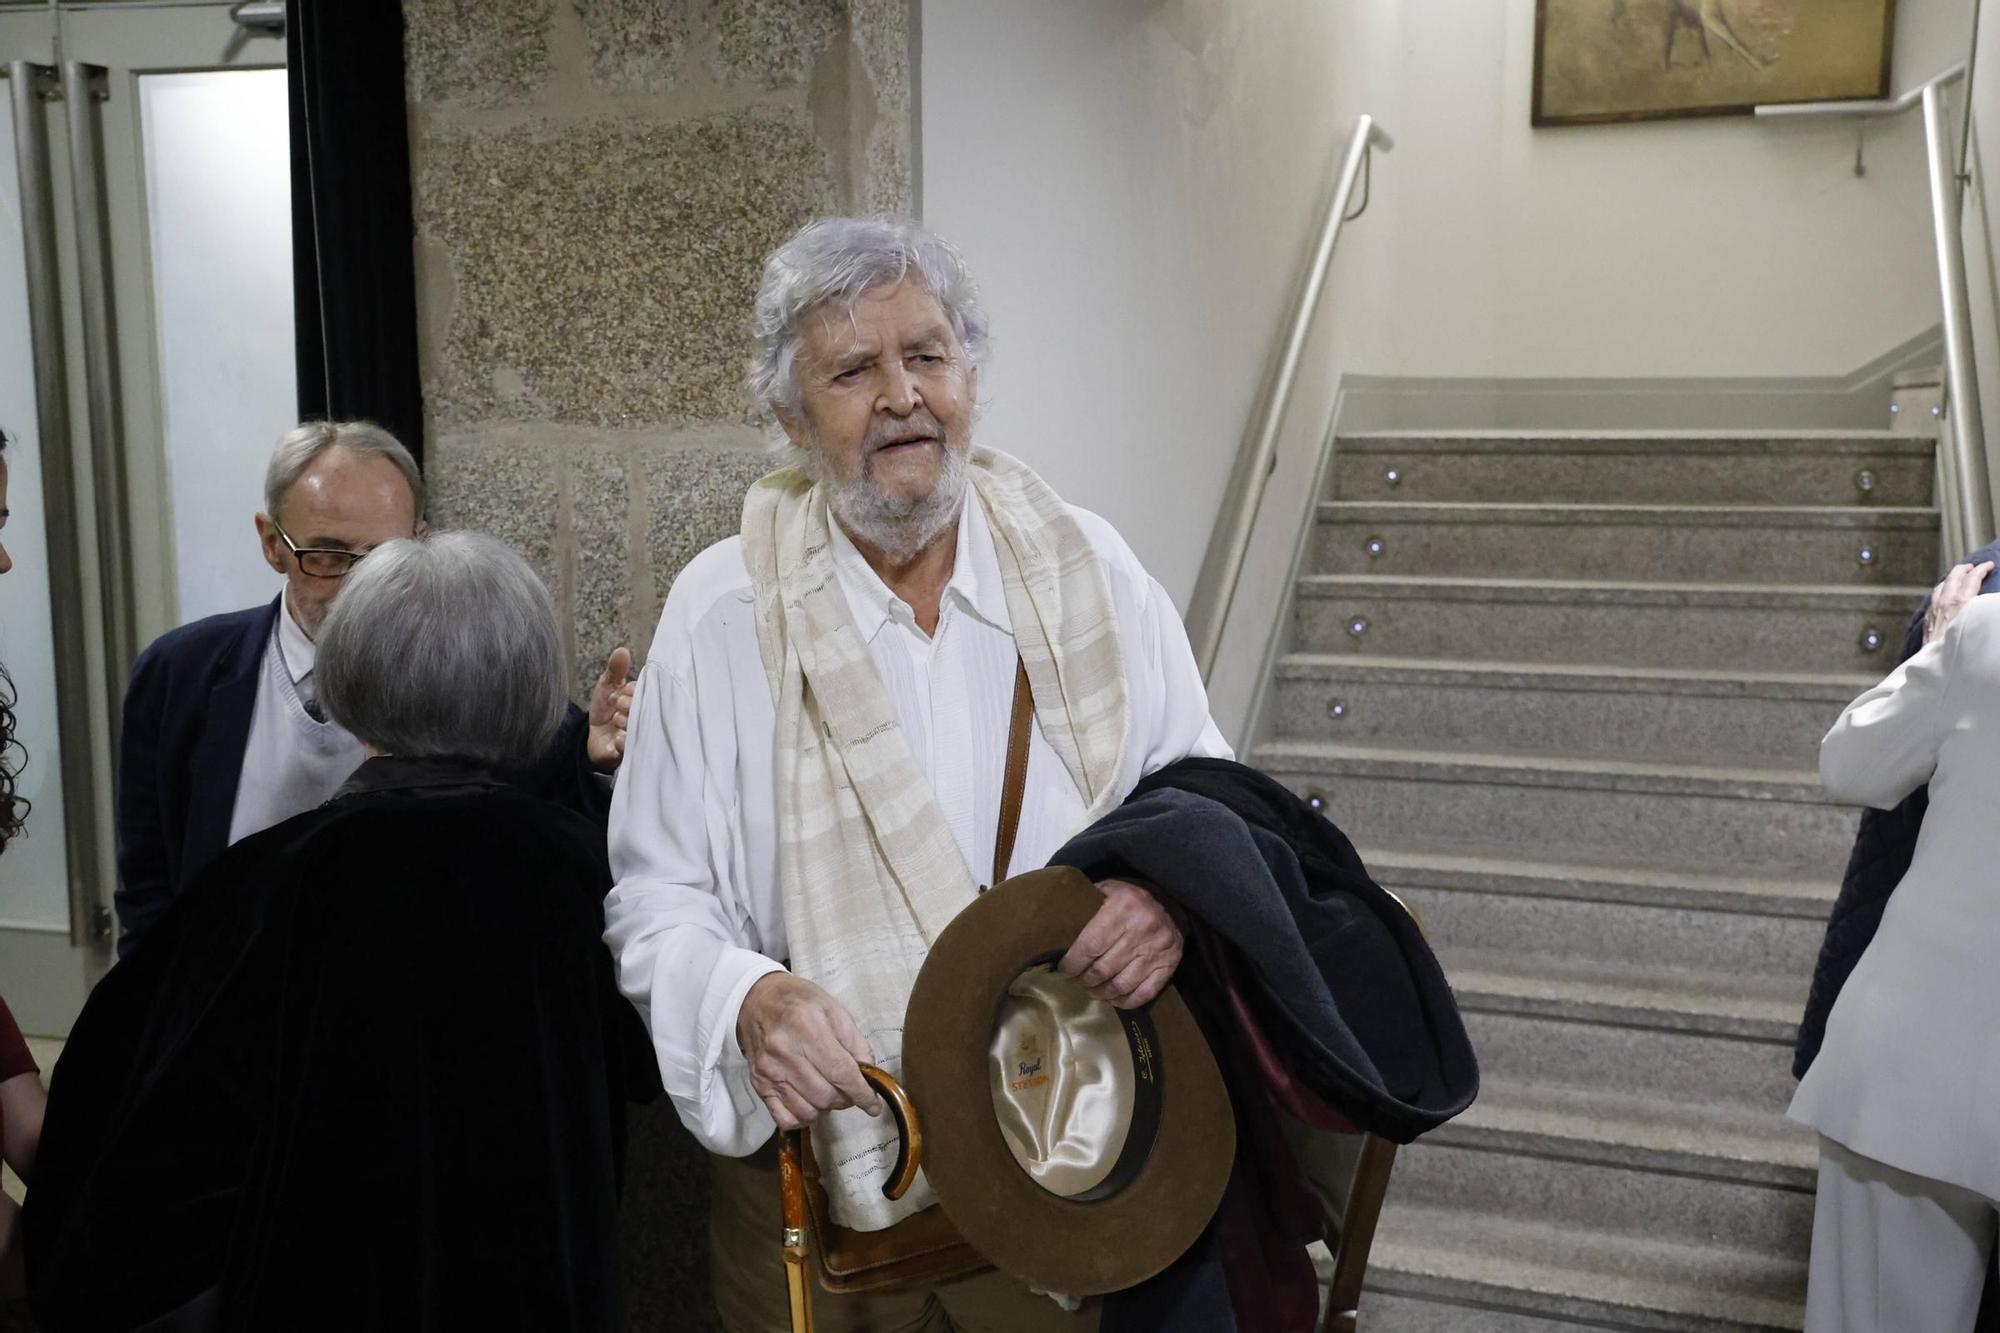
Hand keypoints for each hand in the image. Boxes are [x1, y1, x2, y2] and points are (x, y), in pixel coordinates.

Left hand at [587, 647, 634, 771]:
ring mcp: (639, 734)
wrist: (593, 738)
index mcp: (642, 699)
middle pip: (643, 708)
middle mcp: (645, 717)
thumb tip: (622, 650)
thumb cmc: (605, 710)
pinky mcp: (630, 752)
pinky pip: (630, 747)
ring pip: (638, 726)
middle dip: (627, 705)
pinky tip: (615, 739)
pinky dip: (621, 741)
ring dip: (624, 722)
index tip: (619, 693)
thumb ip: (614, 670)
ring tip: (615, 721)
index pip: (644, 690)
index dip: (630, 691)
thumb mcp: (607, 686)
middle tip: (617, 706)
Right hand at [736, 973, 882, 1131]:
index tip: (872, 1105)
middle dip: (845, 1099)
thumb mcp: (834, 1010)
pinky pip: (785, 1118)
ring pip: (808, 1111)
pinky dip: (802, 1118)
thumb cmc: (799, 1002)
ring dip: (826, 1108)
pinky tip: (809, 1103)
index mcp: (808, 1028)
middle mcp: (785, 1051)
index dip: (861, 1093)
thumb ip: (855, 1043)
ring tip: (828, 1091)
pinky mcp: (759, 1084)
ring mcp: (769, 1071)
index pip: (841, 1072)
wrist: (757, 1000)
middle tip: (849, 1090)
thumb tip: (868, 1076)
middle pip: (826, 1095)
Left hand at [1058, 878, 1182, 1008]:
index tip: (1064, 971)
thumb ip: (1085, 906)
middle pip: (1103, 969)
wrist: (1170, 900)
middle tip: (1078, 981)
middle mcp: (1143, 928)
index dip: (1073, 964)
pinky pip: (1145, 993)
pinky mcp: (1170, 964)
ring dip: (1102, 993)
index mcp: (1123, 906)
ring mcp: (1158, 949)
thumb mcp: (1106, 890)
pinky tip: (1114, 999)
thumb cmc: (1129, 898)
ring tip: (1093, 991)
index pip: (1090, 946)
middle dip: (1085, 980)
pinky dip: (1126, 1001)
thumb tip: (1056, 932)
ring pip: (1122, 985)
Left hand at [1924, 561, 1994, 643]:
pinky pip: (1933, 597)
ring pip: (1941, 585)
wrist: (1940, 665)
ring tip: (1959, 576)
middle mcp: (1945, 602)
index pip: (1973, 578)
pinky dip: (1942, 590)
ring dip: (1952, 578)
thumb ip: (1986, 611)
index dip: (1982, 569)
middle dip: (1965, 569)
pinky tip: (1944, 594)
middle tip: (1974, 567)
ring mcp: (1934, 609)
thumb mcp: (1981, 625)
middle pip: (1954, 577)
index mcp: (1961, 601)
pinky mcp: (1927, 619)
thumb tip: (1991, 605)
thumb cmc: (1964, 648)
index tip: (1989, 565)